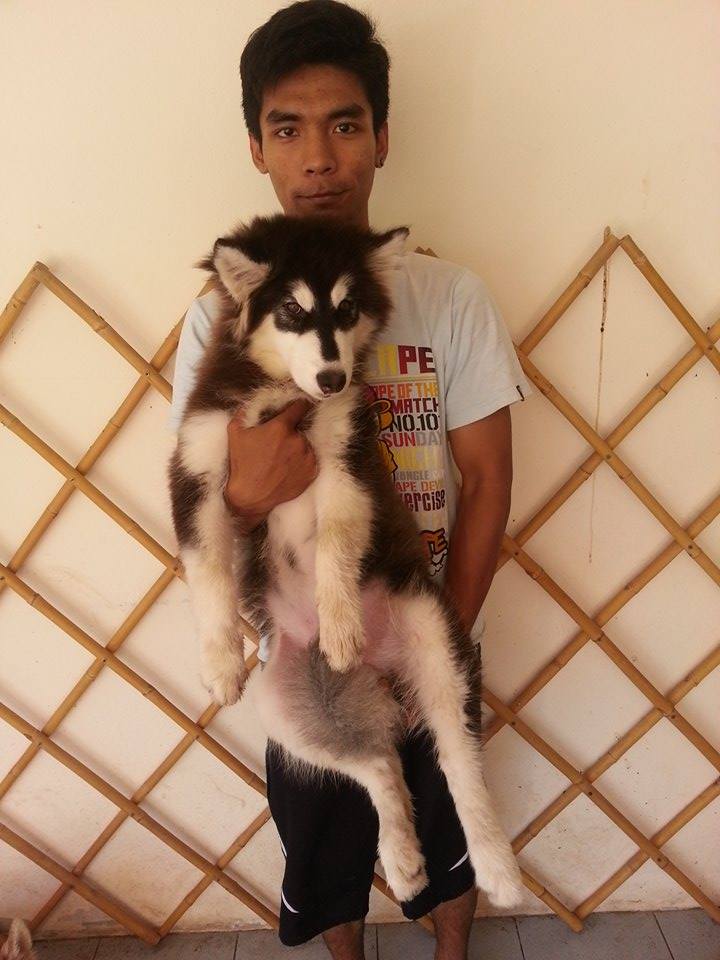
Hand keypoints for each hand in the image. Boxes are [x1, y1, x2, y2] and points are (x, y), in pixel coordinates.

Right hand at [223, 397, 317, 526]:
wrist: (251, 496)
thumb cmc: (242, 464)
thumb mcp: (235, 433)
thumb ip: (244, 412)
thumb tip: (250, 402)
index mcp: (281, 427)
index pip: (300, 406)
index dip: (300, 404)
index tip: (301, 405)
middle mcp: (297, 441)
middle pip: (300, 429)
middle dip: (291, 433)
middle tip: (277, 444)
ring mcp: (307, 457)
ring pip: (306, 445)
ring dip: (297, 448)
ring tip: (280, 459)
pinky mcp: (312, 472)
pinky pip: (310, 460)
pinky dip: (302, 461)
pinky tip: (287, 468)